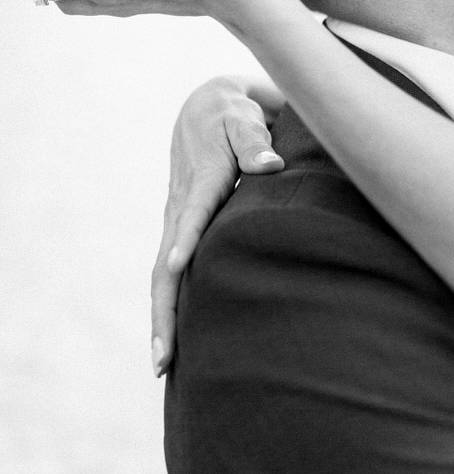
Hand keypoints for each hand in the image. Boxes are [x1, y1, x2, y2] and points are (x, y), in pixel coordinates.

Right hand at [151, 76, 286, 374]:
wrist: (206, 108)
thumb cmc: (234, 115)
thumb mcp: (244, 118)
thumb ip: (255, 141)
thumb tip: (270, 166)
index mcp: (201, 177)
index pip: (195, 211)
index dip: (188, 238)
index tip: (179, 265)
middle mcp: (181, 205)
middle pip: (165, 264)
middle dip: (164, 309)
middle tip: (164, 355)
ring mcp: (176, 221)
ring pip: (162, 277)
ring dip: (163, 318)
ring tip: (163, 364)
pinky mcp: (180, 230)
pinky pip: (170, 274)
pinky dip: (169, 306)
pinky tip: (174, 341)